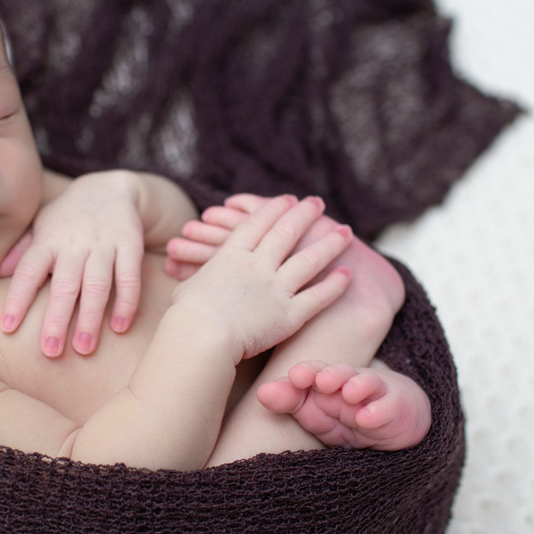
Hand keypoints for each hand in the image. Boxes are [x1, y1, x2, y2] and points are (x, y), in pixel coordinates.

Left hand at [0, 172, 143, 356]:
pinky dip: (126, 302)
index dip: (17, 299)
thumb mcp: (41, 226)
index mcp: (48, 241)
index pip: (29, 271)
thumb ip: (22, 250)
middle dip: (57, 318)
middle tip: (50, 351)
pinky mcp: (130, 245)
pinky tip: (120, 327)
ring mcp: (104, 245)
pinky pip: (129, 277)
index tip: (7, 328)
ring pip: (97, 284)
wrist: (111, 188)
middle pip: (64, 284)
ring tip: (84, 348)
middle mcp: (75, 244)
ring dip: (90, 317)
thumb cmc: (68, 217)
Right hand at [171, 196, 351, 360]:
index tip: (288, 199)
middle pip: (287, 233)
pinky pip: (318, 296)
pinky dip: (334, 285)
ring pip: (309, 260)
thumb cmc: (186, 314)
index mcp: (231, 256)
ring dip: (329, 244)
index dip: (274, 209)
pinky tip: (347, 274)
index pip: (257, 224)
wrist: (201, 335)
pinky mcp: (289, 314)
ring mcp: (275, 288)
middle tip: (318, 203)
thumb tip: (188, 278)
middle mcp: (257, 265)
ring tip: (346, 232)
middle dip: (305, 215)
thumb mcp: (188, 287)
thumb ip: (197, 278)